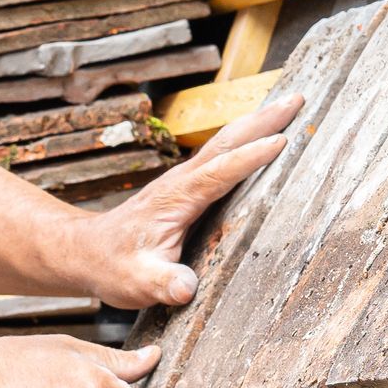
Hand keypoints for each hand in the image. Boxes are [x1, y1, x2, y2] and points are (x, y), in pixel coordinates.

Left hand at [70, 92, 303, 310]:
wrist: (88, 252)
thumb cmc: (113, 266)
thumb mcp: (137, 282)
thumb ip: (162, 283)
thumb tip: (186, 288)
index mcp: (175, 198)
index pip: (219, 172)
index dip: (251, 157)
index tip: (282, 141)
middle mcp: (181, 180)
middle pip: (227, 141)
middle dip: (263, 120)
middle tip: (299, 99)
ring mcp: (184, 179)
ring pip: (225, 141)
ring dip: (258, 121)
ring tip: (291, 104)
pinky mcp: (187, 185)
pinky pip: (222, 154)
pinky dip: (246, 137)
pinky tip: (262, 133)